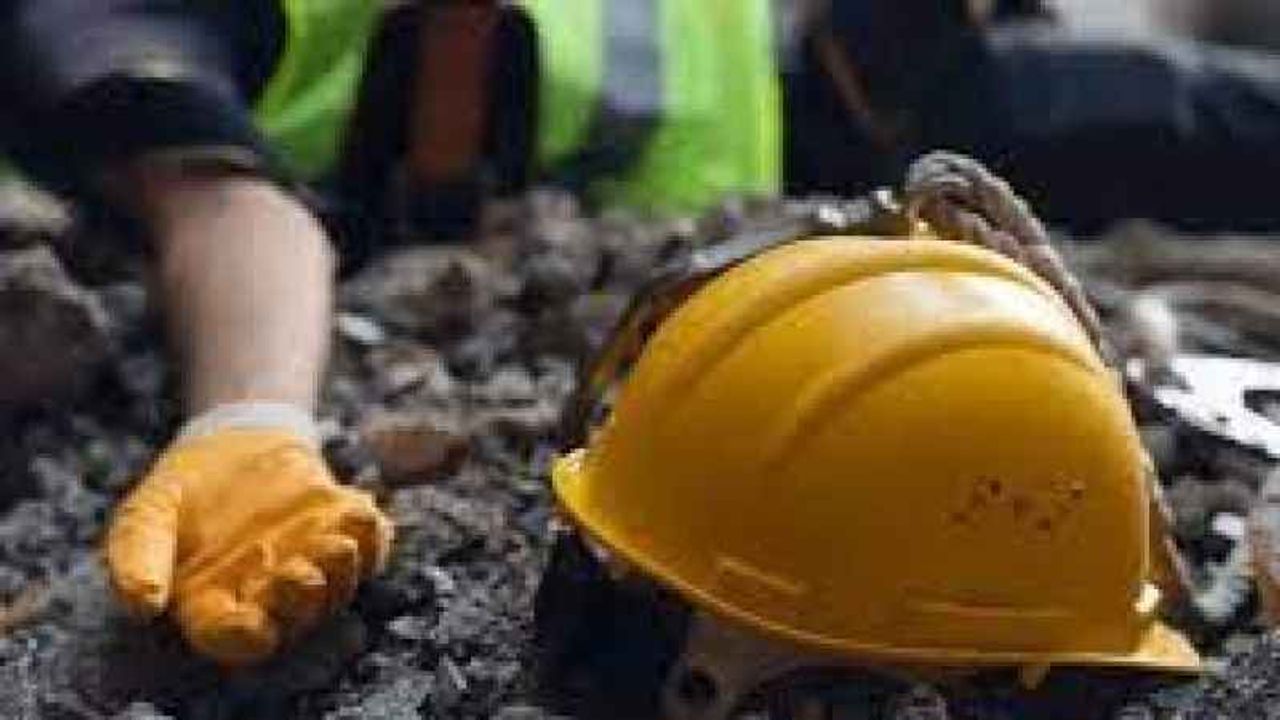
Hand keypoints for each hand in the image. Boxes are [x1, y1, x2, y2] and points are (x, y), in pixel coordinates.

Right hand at [105, 429, 392, 665]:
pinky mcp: (341, 536)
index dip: (242, 637)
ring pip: (336, 588)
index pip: (231, 636)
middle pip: (293, 618)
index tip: (251, 624)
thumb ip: (137, 557)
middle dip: (301, 602)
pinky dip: (372, 538)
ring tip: (337, 545)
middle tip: (301, 574)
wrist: (232, 444)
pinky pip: (369, 550)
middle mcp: (268, 596)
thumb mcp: (146, 515)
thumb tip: (142, 606)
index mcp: (215, 604)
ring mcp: (311, 566)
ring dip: (341, 572)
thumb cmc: (184, 492)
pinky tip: (362, 514)